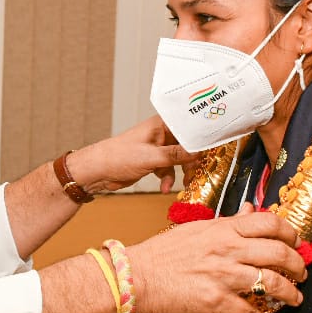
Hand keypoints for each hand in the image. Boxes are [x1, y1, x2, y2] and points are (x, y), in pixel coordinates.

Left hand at [69, 116, 192, 194]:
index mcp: (161, 124)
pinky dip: (168, 178)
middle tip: (198, 172)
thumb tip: (197, 152)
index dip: (201, 136)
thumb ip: (176, 155)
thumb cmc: (118, 156)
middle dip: (192, 160)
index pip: (188, 126)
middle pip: (187, 145)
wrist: (98, 172)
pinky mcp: (152, 161)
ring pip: (179, 159)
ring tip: (185, 183)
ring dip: (182, 172)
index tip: (213, 147)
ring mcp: (157, 148)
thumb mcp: (152, 157)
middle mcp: (161, 134)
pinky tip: (165, 188)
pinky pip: (168, 169)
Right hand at [127, 204, 306, 312]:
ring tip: (294, 299)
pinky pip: (249, 312)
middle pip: (279, 252)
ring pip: (272, 283)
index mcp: (223, 229)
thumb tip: (249, 212)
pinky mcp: (215, 301)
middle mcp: (228, 250)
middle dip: (298, 265)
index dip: (291, 232)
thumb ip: (227, 223)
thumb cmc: (163, 253)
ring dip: (290, 294)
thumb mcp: (197, 229)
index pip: (270, 223)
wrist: (138, 277)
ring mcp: (223, 276)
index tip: (296, 242)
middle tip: (302, 273)